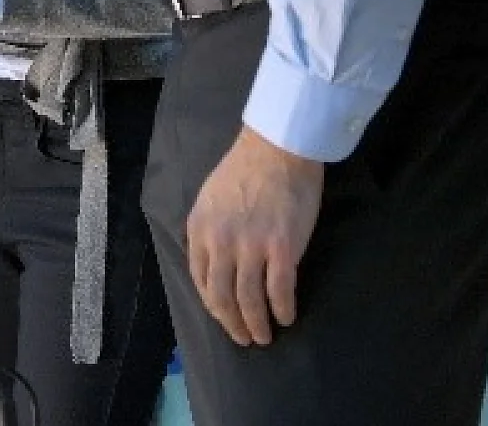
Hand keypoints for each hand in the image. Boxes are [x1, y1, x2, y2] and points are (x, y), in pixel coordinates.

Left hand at [186, 125, 324, 345]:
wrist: (277, 148)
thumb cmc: (245, 169)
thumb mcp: (210, 199)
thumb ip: (208, 230)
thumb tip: (214, 261)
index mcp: (200, 229)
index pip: (200, 279)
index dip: (212, 304)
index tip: (222, 316)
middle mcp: (220, 242)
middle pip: (222, 296)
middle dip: (232, 323)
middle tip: (244, 339)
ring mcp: (251, 247)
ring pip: (249, 300)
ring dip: (257, 324)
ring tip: (264, 337)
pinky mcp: (282, 249)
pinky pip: (280, 291)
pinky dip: (282, 310)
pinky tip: (287, 318)